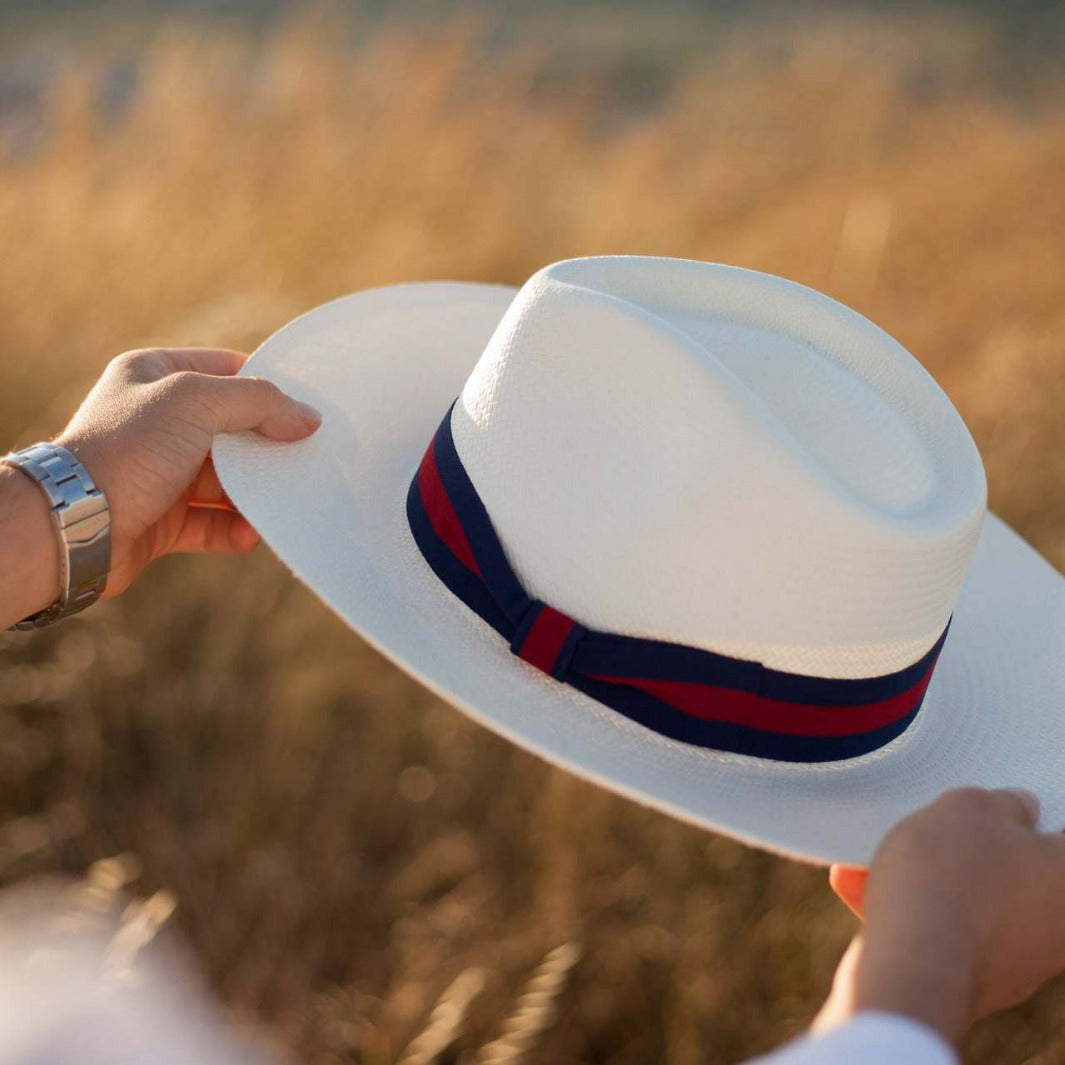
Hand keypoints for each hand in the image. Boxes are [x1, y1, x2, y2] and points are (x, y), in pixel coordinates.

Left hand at [56, 347, 319, 598]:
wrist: (74, 524)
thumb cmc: (127, 450)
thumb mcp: (196, 402)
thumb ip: (258, 402)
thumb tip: (308, 417)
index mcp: (155, 376)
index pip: (225, 370)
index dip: (266, 386)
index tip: (306, 405)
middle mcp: (157, 421)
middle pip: (231, 428)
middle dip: (266, 446)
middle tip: (304, 455)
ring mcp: (160, 472)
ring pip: (225, 480)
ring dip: (254, 493)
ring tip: (281, 500)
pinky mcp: (162, 519)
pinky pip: (211, 522)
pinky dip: (234, 528)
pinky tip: (250, 533)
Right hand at [815, 787, 1064, 1048]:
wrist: (912, 964)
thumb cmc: (950, 877)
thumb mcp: (969, 807)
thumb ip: (1001, 802)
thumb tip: (1018, 809)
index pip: (1059, 836)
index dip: (1025, 815)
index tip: (993, 803)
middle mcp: (1057, 927)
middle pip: (1011, 869)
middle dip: (967, 847)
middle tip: (933, 824)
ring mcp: (1017, 962)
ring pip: (969, 901)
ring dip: (926, 877)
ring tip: (874, 855)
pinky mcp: (971, 981)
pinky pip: (938, 932)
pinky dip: (906, 909)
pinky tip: (857, 883)